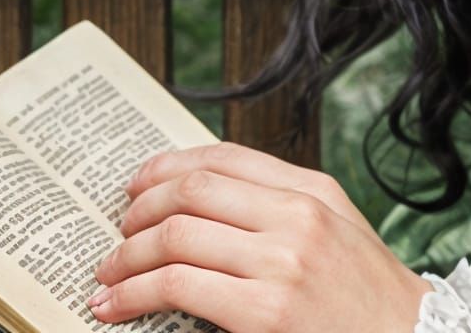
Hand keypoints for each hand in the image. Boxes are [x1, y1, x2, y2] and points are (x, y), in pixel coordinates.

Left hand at [87, 140, 430, 332]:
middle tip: (117, 233)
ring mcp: (281, 262)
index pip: (226, 157)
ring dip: (125, 256)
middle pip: (194, 189)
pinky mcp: (264, 313)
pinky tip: (115, 306)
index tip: (139, 184)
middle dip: (140, 210)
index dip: (170, 165)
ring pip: (177, 236)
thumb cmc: (364, 297)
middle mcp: (297, 216)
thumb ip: (283, 209)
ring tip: (106, 276)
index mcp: (313, 190)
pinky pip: (178, 287)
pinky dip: (133, 294)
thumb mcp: (335, 232)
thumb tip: (206, 203)